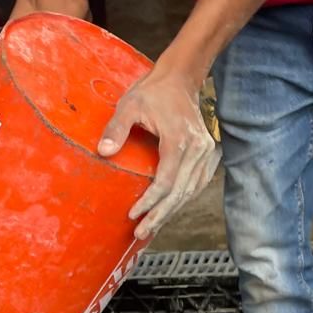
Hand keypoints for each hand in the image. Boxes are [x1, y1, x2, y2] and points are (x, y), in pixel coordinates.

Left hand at [99, 69, 219, 239]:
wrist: (180, 79)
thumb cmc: (153, 92)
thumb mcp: (129, 105)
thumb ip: (116, 129)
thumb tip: (103, 151)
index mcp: (180, 140)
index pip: (166, 180)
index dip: (150, 201)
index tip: (133, 215)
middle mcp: (199, 149)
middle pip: (180, 192)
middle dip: (159, 215)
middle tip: (141, 232)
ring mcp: (207, 152)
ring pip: (190, 191)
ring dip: (171, 212)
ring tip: (151, 227)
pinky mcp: (208, 155)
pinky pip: (196, 184)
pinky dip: (182, 200)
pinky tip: (168, 211)